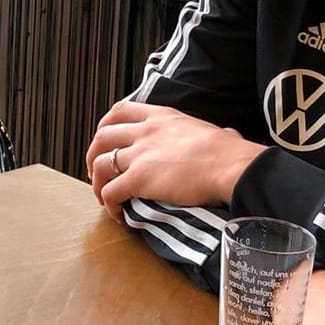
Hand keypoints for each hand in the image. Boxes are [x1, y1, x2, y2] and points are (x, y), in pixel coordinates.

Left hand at [85, 101, 265, 217]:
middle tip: (97, 173)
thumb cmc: (230, 153)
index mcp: (161, 116)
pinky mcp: (139, 178)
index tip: (104, 141)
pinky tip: (117, 214)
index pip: (120, 111)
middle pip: (102, 137)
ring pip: (101, 165)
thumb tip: (229, 137)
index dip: (105, 126)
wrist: (231, 167)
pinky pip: (111, 192)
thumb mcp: (213, 129)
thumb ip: (210, 132)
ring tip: (103, 197)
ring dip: (97, 182)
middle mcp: (145, 131)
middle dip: (93, 156)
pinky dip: (109, 204)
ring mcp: (140, 153)